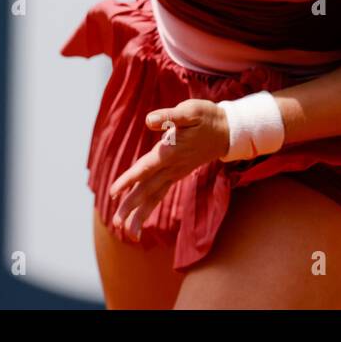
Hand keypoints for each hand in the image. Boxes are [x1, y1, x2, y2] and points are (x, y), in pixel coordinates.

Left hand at [108, 98, 230, 240]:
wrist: (228, 131)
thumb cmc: (207, 118)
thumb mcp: (190, 111)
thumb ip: (169, 116)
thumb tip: (149, 120)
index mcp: (171, 152)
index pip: (145, 168)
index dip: (128, 179)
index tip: (112, 192)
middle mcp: (172, 167)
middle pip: (147, 189)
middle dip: (131, 206)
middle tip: (116, 223)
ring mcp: (175, 172)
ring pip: (154, 196)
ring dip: (139, 213)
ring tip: (126, 231)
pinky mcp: (177, 174)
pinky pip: (160, 193)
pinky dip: (149, 205)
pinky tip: (139, 216)